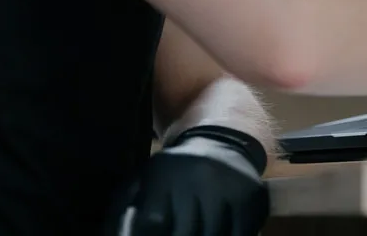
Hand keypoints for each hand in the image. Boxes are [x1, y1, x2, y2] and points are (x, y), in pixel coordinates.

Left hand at [105, 126, 268, 235]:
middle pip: (183, 233)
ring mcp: (228, 187)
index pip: (152, 224)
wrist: (224, 140)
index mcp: (166, 174)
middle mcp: (198, 178)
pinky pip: (240, 234)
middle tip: (180, 232)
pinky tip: (218, 231)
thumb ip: (123, 207)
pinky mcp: (251, 196)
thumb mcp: (146, 178)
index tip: (155, 233)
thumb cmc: (176, 170)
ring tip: (197, 231)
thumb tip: (115, 234)